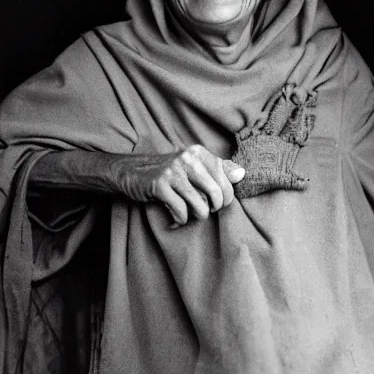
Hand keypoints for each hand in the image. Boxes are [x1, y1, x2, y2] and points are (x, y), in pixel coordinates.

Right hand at [117, 145, 244, 226]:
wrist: (131, 172)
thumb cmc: (168, 173)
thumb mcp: (193, 166)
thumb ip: (219, 169)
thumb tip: (242, 174)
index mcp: (198, 153)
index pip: (227, 179)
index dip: (226, 197)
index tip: (216, 203)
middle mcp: (187, 158)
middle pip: (216, 194)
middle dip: (213, 209)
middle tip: (204, 210)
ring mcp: (173, 171)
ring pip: (201, 206)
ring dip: (196, 217)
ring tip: (189, 214)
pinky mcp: (159, 185)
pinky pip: (182, 211)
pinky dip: (180, 220)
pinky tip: (175, 217)